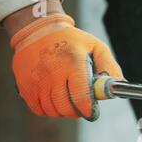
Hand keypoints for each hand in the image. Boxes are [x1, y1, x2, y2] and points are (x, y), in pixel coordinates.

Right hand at [7, 2, 122, 120]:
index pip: (81, 98)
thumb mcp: (96, 46)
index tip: (91, 111)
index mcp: (73, 64)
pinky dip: (47, 109)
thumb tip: (117, 85)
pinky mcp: (24, 84)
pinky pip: (38, 108)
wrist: (37, 29)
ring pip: (52, 110)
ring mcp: (36, 80)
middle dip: (76, 111)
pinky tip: (53, 98)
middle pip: (66, 108)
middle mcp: (53, 73)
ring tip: (66, 99)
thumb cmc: (72, 41)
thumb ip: (109, 67)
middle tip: (80, 105)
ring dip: (62, 110)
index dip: (88, 110)